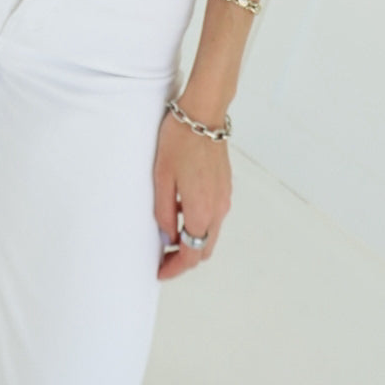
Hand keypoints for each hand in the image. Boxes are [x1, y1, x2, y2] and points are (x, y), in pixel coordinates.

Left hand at [153, 108, 231, 280]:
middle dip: (184, 259)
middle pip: (204, 250)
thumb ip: (165, 212)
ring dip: (192, 241)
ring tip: (168, 235)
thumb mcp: (162, 178)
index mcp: (202, 211)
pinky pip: (213, 216)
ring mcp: (224, 197)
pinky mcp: (224, 185)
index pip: (191, 255)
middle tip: (162, 258)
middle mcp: (218, 209)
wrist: (204, 113)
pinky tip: (181, 210)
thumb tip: (168, 237)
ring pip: (210, 233)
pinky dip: (199, 224)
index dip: (174, 268)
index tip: (159, 271)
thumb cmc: (180, 141)